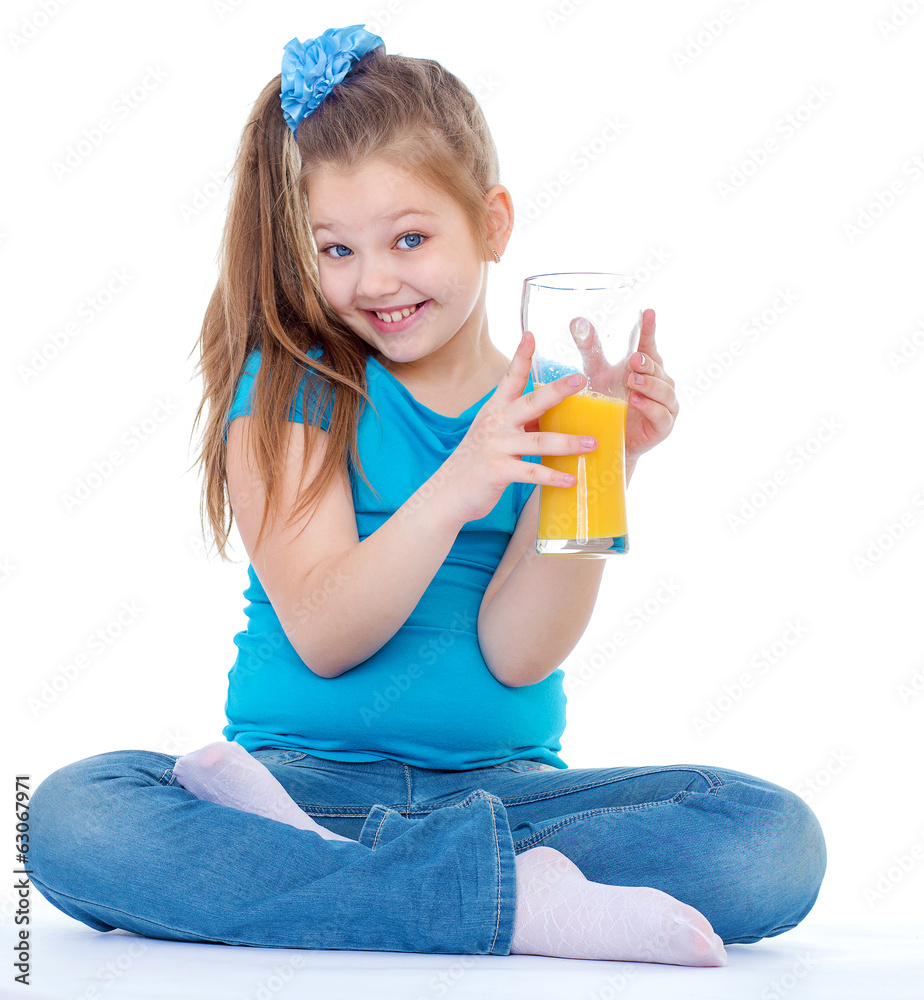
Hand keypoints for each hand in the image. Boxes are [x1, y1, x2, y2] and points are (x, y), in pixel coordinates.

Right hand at [437, 330, 596, 525]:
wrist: (447, 493)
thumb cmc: (476, 462)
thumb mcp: (495, 435)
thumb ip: (520, 424)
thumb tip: (553, 416)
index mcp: (494, 411)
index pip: (510, 378)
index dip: (521, 357)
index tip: (531, 335)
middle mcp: (495, 424)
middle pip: (531, 402)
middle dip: (557, 390)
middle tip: (581, 379)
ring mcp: (496, 447)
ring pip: (538, 441)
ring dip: (568, 443)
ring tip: (592, 443)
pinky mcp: (497, 471)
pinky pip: (531, 472)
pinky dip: (553, 476)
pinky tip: (571, 479)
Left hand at [572, 308, 677, 462]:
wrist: (611, 440)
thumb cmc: (608, 403)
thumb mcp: (596, 374)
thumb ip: (590, 349)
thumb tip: (576, 321)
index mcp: (646, 367)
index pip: (648, 345)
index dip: (648, 330)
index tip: (647, 312)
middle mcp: (660, 382)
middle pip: (657, 367)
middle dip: (646, 363)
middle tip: (633, 359)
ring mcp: (665, 404)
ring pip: (663, 390)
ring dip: (649, 384)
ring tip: (632, 381)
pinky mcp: (663, 425)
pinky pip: (661, 414)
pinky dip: (651, 407)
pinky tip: (637, 401)